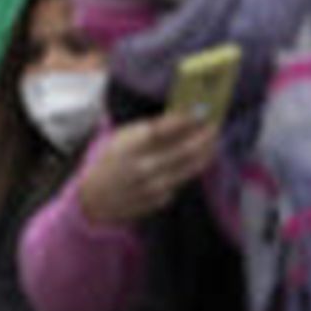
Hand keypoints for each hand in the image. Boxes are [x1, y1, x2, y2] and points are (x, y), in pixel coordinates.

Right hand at [77, 113, 219, 225]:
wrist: (95, 197)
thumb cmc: (110, 160)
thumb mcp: (121, 138)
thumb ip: (148, 130)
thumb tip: (180, 118)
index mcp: (130, 145)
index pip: (164, 129)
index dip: (186, 120)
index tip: (201, 111)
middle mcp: (143, 166)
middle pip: (184, 150)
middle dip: (204, 136)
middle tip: (215, 126)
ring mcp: (153, 186)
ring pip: (190, 168)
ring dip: (205, 153)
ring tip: (214, 143)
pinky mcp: (160, 200)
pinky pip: (181, 181)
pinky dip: (190, 169)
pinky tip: (197, 160)